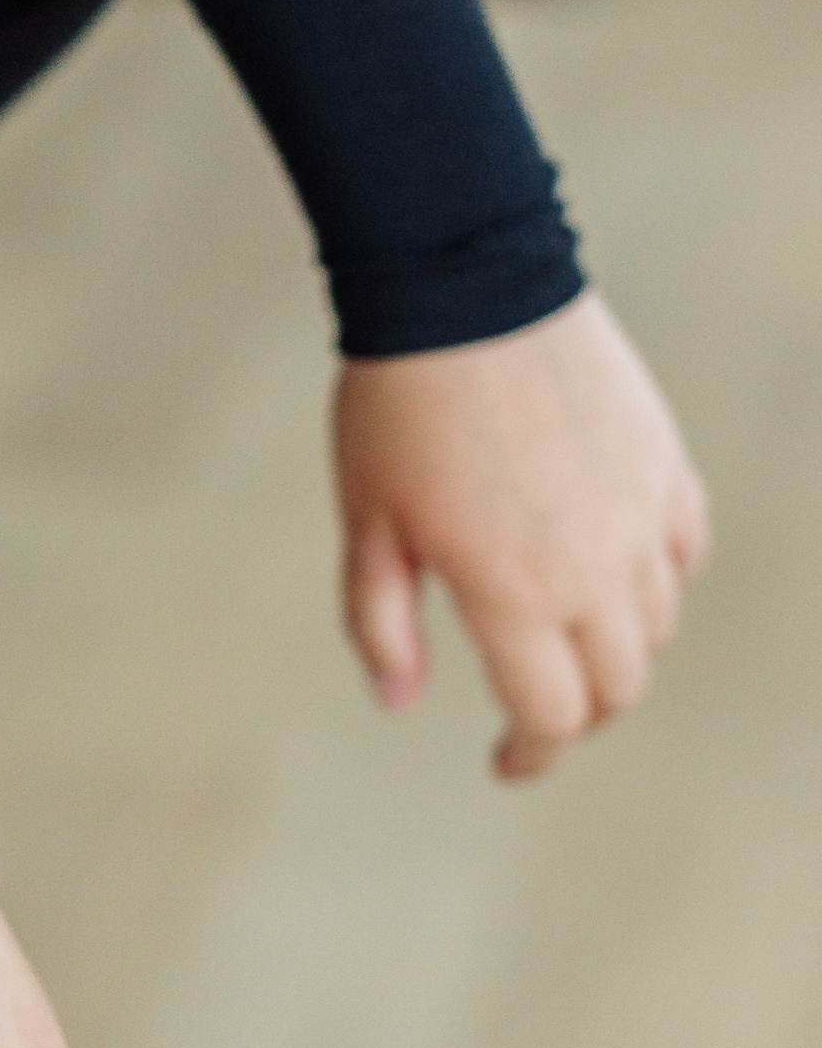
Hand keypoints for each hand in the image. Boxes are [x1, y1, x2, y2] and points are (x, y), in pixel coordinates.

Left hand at [334, 292, 710, 777]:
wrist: (464, 285)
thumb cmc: (397, 403)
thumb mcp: (365, 519)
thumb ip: (380, 620)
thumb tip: (397, 703)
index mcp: (514, 593)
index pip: (550, 716)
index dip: (531, 755)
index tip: (506, 762)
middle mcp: (594, 568)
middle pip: (616, 687)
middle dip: (575, 713)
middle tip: (533, 704)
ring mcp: (639, 515)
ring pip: (655, 625)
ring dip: (615, 649)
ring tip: (562, 632)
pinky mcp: (663, 463)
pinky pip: (682, 552)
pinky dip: (657, 580)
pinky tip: (614, 568)